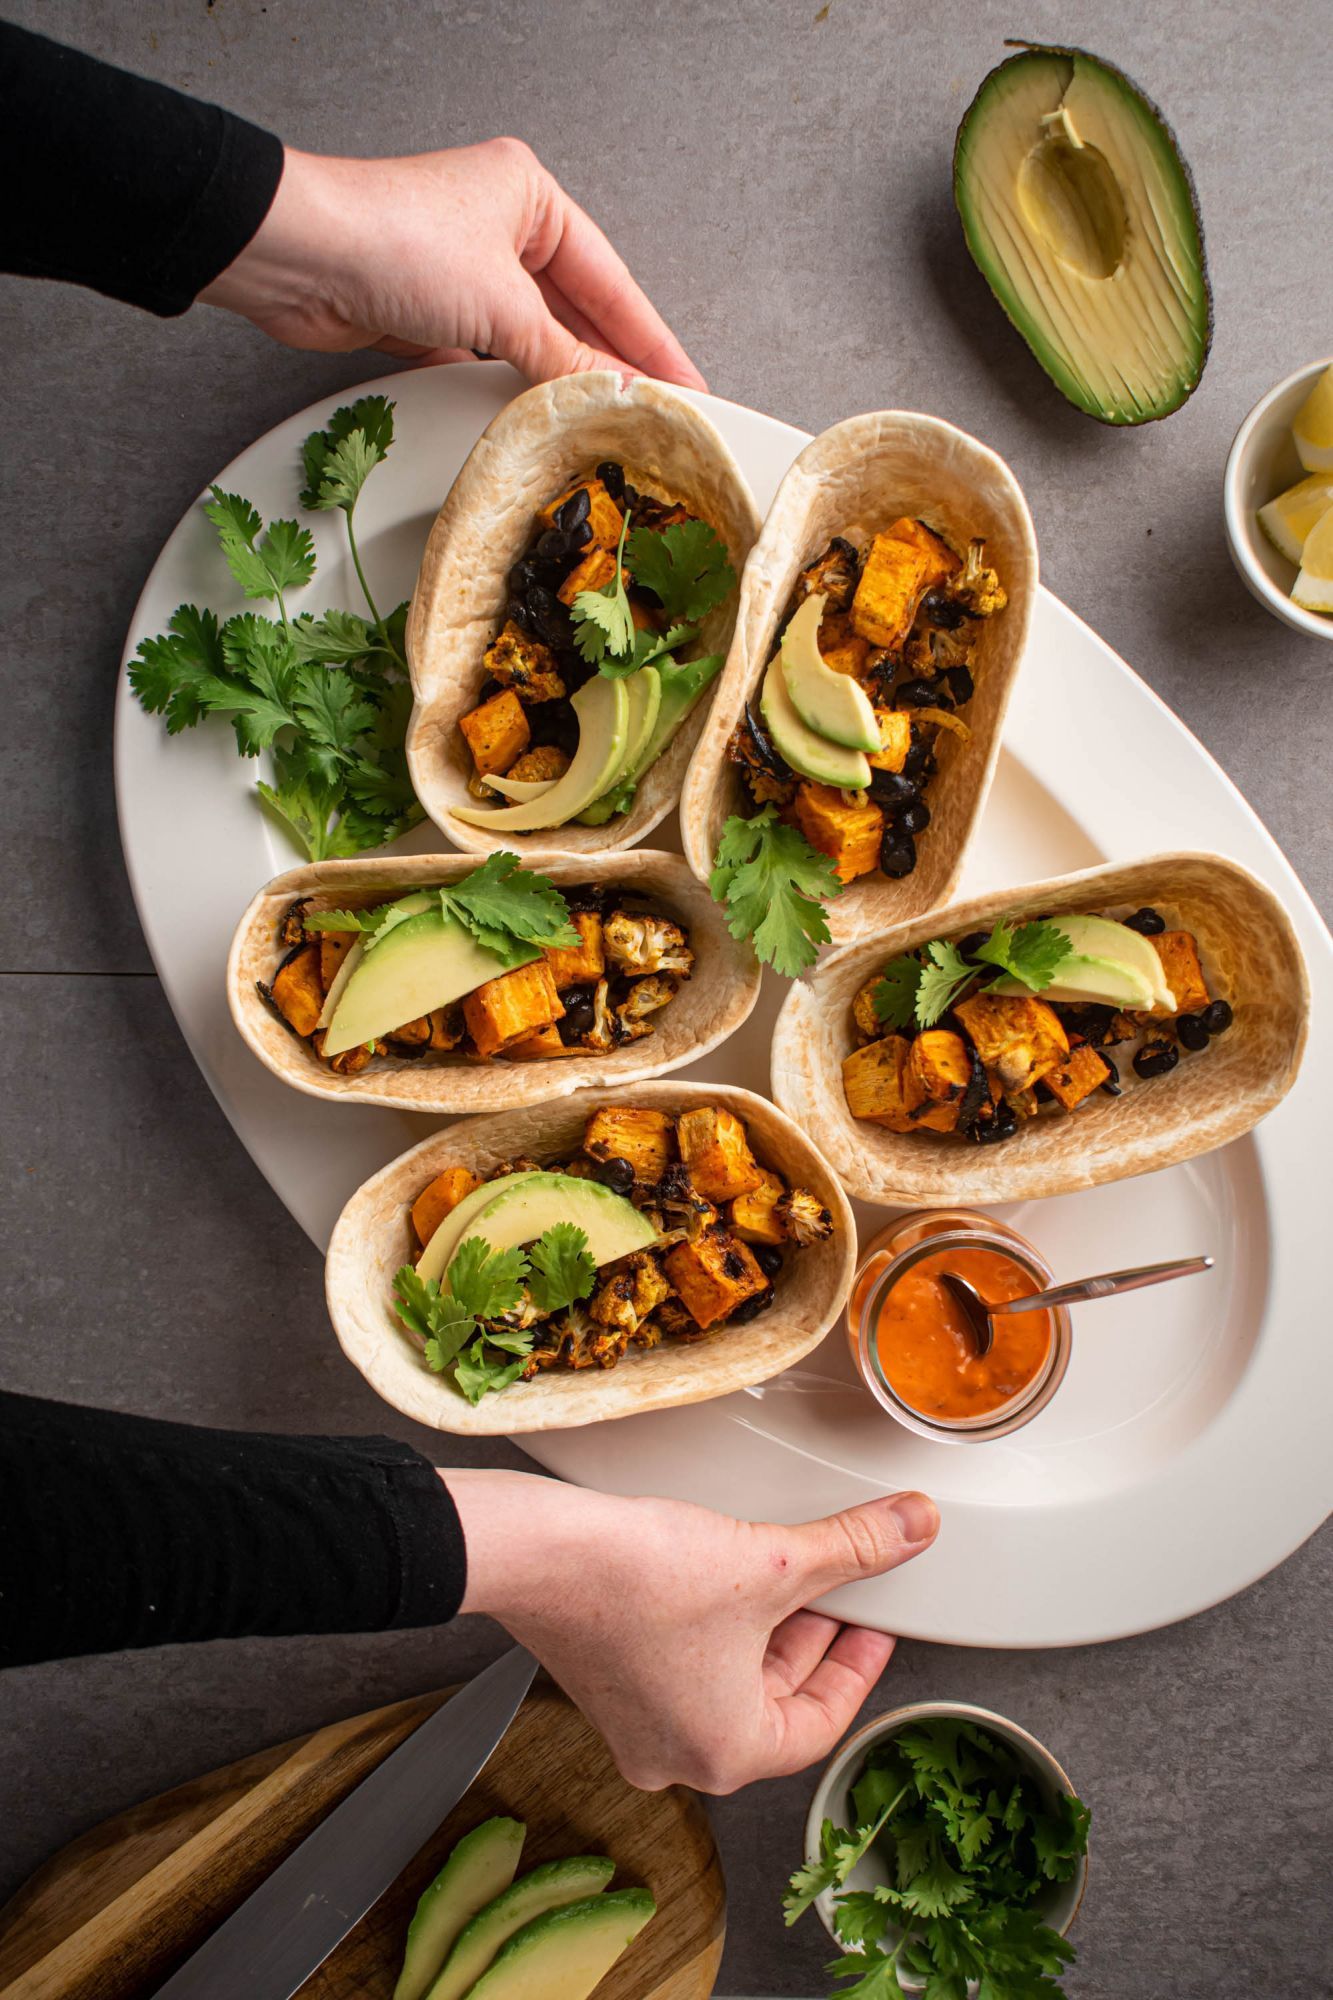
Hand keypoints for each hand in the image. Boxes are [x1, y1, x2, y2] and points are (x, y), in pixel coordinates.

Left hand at [200, 139, 705, 388]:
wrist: (296, 259)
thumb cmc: (390, 238)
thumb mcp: (502, 305)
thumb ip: (563, 357)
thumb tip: (613, 390)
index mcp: (529, 198)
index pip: (610, 280)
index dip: (650, 339)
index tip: (685, 383)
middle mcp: (496, 228)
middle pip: (573, 311)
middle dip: (608, 363)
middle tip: (653, 413)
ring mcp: (460, 272)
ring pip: (529, 338)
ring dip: (557, 379)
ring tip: (601, 421)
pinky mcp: (426, 314)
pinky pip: (486, 360)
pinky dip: (508, 388)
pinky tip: (535, 418)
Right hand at [446, 1470, 938, 1793]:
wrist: (539, 1550)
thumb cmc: (635, 1577)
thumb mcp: (771, 1561)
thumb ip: (853, 1548)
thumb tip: (912, 1528)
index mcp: (726, 1752)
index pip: (821, 1721)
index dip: (858, 1664)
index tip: (873, 1623)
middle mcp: (676, 1754)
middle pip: (773, 1700)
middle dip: (808, 1635)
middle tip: (835, 1583)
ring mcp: (632, 1723)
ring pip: (727, 1681)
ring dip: (761, 1627)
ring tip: (782, 1567)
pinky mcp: (604, 1683)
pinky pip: (682, 1666)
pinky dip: (714, 1625)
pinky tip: (721, 1573)